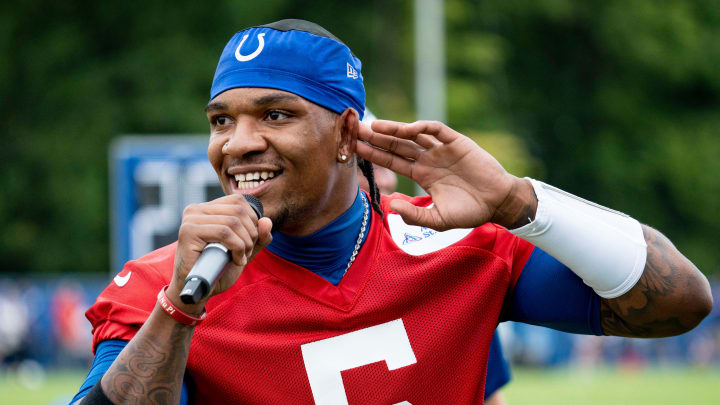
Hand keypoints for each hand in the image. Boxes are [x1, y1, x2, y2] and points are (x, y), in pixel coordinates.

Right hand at [167, 194, 272, 312]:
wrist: (199, 290)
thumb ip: (258, 237)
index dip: (252, 220)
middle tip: (247, 252)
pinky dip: (237, 247)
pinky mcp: (188, 232)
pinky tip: (236, 260)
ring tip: (241, 258)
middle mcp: (196, 209)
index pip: (238, 201)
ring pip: (232, 221)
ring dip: (245, 243)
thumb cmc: (218, 269)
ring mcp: (190, 219)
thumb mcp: (244, 250)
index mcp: (207, 209)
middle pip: (238, 211)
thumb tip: (267, 221)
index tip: (249, 241)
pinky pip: (223, 232)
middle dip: (251, 234)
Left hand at [355, 120, 535, 230]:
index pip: (392, 161)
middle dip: (377, 137)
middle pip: (397, 145)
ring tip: (375, 126)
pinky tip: (407, 128)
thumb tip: (391, 206)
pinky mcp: (457, 142)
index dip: (374, 154)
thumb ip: (415, 215)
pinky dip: (423, 127)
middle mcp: (428, 159)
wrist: (498, 203)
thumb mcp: (438, 220)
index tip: (355, 148)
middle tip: (355, 129)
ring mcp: (441, 149)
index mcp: (422, 174)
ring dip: (395, 130)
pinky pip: (437, 130)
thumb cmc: (470, 212)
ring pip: (413, 135)